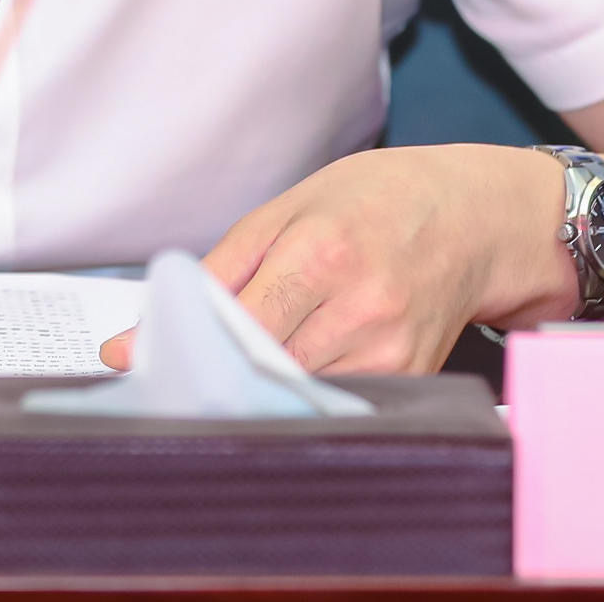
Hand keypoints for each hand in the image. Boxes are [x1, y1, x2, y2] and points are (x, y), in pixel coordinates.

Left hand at [99, 146, 576, 374]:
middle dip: (212, 376)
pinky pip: (337, 402)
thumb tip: (131, 341)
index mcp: (318, 253)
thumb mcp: (284, 211)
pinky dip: (302, 395)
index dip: (181, 354)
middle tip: (178, 375)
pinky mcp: (410, 379)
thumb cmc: (371, 201)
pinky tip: (291, 375)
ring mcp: (389, 350)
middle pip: (258, 371)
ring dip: (255, 391)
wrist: (472, 215)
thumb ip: (212, 276)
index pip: (230, 329)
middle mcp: (358, 307)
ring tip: (235, 372)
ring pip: (293, 396)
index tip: (137, 367)